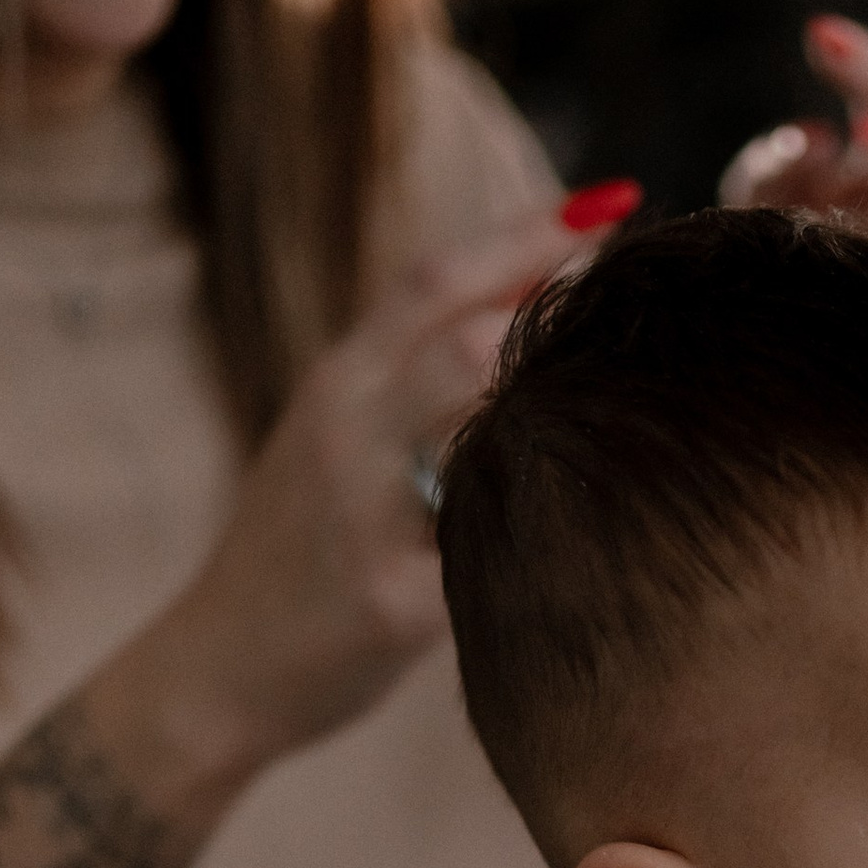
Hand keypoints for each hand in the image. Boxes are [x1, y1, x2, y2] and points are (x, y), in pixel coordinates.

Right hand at [179, 192, 623, 767]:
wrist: (217, 666)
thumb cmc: (305, 548)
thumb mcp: (344, 435)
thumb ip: (420, 370)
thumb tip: (536, 293)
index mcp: (342, 379)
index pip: (437, 276)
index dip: (532, 231)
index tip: (620, 201)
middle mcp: (345, 427)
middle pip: (463, 334)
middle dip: (564, 310)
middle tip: (650, 298)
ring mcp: (362, 512)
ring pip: (477, 430)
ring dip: (563, 409)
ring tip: (644, 401)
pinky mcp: (387, 602)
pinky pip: (489, 554)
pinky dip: (555, 538)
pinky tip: (619, 536)